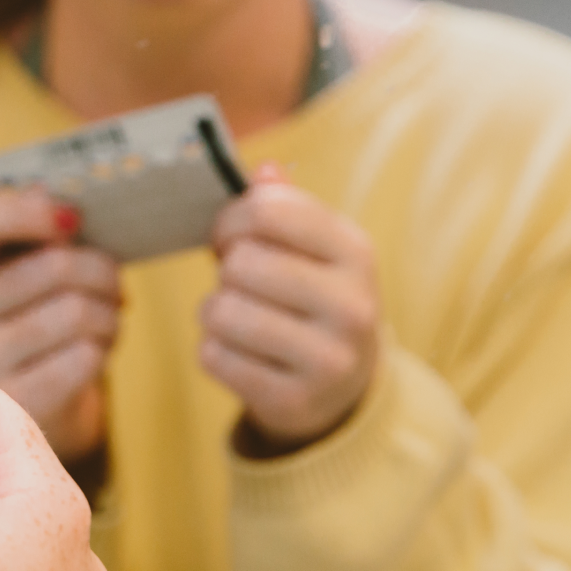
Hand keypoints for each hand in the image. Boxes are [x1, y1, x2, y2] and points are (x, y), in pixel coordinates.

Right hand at [0, 188, 120, 460]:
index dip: (21, 211)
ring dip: (109, 314)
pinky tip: (94, 352)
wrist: (46, 397)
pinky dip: (102, 350)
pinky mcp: (15, 399)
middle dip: (102, 270)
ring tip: (105, 320)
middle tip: (112, 283)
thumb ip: (47, 228)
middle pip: (52, 266)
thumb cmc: (50, 314)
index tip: (72, 217)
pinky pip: (82, 357)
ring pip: (76, 312)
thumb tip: (51, 195)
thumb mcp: (42, 266)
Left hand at [200, 164, 380, 455]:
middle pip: (242, 263)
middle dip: (226, 270)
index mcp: (357, 252)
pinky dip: (214, 351)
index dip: (233, 219)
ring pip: (222, 311)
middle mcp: (354, 306)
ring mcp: (328, 359)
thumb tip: (262, 169)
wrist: (340, 387)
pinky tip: (240, 353)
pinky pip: (214, 356)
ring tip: (238, 317)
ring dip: (215, 312)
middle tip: (239, 282)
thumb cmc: (310, 296)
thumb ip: (283, 205)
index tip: (233, 235)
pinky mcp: (294, 400)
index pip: (270, 210)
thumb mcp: (312, 247)